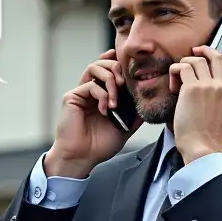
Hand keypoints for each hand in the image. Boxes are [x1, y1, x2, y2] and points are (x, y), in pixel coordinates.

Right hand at [45, 50, 140, 176]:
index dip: (119, 62)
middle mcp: (91, 90)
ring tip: (116, 99)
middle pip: (103, 63)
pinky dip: (102, 95)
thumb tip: (149, 102)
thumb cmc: (99, 145)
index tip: (133, 66)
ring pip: (94, 67)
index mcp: (103, 95)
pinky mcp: (72, 97)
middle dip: (117, 69)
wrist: (82, 158)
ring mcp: (81, 92)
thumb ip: (134, 113)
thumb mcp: (124, 127)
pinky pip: (90, 85)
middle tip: (125, 85)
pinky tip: (106, 110)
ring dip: (110, 79)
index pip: (111, 70)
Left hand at [169, 45, 221, 162]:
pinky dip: (175, 71)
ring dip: (187, 62)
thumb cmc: (213, 138)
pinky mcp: (192, 89)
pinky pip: (182, 67)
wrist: (203, 148)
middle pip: (218, 57)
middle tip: (196, 52)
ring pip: (198, 60)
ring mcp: (209, 86)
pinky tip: (174, 85)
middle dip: (206, 50)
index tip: (214, 56)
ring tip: (180, 73)